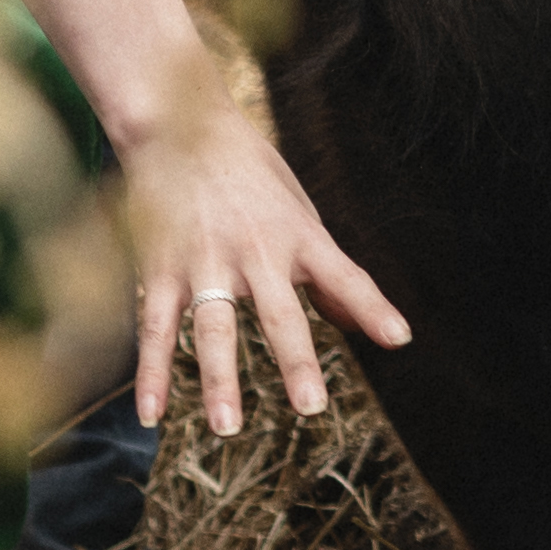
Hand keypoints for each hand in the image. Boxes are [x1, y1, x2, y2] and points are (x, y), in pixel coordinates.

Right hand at [120, 95, 406, 429]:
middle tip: (311, 407)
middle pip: (278, 313)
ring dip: (218, 379)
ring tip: (226, 427)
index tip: (399, 337)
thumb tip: (358, 327)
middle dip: (295, 360)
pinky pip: (156, 328)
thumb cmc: (250, 175)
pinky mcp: (160, 268)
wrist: (177, 122)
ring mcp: (203, 261)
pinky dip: (151, 374)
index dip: (372, 307)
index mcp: (298, 234)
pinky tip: (151, 415)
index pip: (345, 276)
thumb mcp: (298, 213)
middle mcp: (255, 250)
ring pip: (212, 328)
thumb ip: (326, 274)